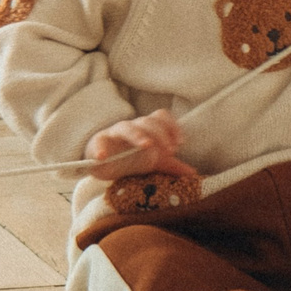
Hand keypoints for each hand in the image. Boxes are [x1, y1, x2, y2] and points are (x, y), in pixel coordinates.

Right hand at [85, 110, 200, 181]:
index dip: (172, 126)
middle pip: (147, 121)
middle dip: (160, 134)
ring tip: (146, 145)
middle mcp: (132, 127)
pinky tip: (104, 156)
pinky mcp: (98, 143)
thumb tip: (193, 173)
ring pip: (126, 127)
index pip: (161, 117)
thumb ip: (171, 166)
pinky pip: (99, 141)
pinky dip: (101, 148)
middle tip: (169, 150)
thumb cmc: (129, 159)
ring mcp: (114, 134)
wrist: (104, 166)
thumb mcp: (152, 164)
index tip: (180, 143)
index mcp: (146, 129)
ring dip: (137, 134)